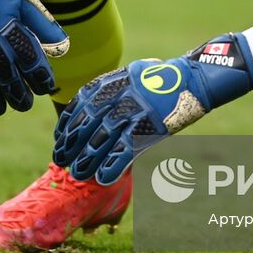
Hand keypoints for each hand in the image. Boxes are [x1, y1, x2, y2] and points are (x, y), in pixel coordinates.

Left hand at [53, 33, 252, 184]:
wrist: (193, 77)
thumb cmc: (161, 78)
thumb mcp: (130, 74)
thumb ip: (109, 89)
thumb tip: (87, 108)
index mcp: (112, 82)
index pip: (80, 105)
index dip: (67, 124)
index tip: (59, 138)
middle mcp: (118, 96)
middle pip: (87, 124)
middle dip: (72, 144)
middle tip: (60, 159)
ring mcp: (134, 112)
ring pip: (102, 140)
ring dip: (87, 159)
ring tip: (77, 173)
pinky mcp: (149, 128)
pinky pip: (125, 151)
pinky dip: (112, 166)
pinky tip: (103, 178)